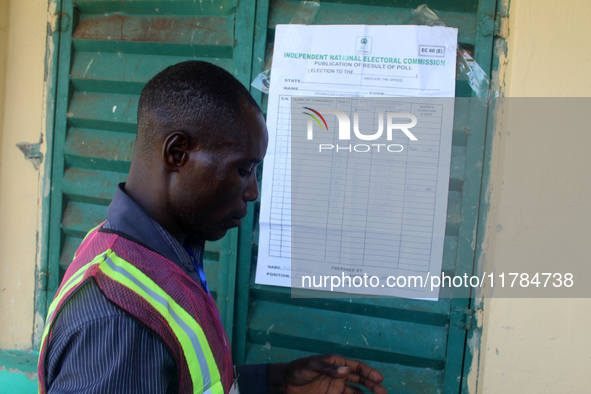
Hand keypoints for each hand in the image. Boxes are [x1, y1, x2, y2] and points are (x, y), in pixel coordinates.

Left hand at [268, 354, 386, 393]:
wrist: (285, 383)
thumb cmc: (299, 369)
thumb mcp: (312, 365)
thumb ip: (328, 368)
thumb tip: (346, 371)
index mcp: (337, 363)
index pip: (357, 367)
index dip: (369, 372)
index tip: (379, 379)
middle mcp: (339, 374)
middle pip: (360, 379)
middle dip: (372, 385)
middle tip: (383, 392)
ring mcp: (336, 386)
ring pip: (356, 391)